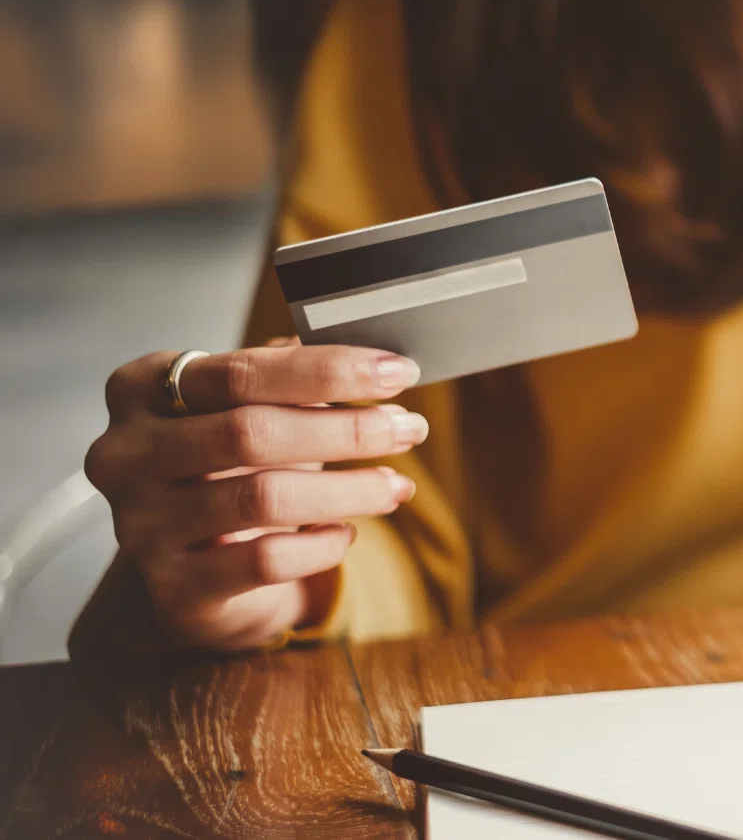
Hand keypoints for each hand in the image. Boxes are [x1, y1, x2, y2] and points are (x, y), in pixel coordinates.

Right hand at [84, 340, 427, 650]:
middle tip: (409, 428)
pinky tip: (345, 534)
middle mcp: (126, 454)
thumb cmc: (232, 469)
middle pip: (249, 431)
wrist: (197, 566)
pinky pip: (266, 560)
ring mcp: (142, 524)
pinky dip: (322, 545)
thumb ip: (298, 380)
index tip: (397, 372)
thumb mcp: (253, 411)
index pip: (241, 371)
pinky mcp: (175, 586)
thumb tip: (378, 364)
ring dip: (348, 489)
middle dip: (346, 429)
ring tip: (395, 484)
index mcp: (142, 390)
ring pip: (263, 498)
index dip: (328, 370)